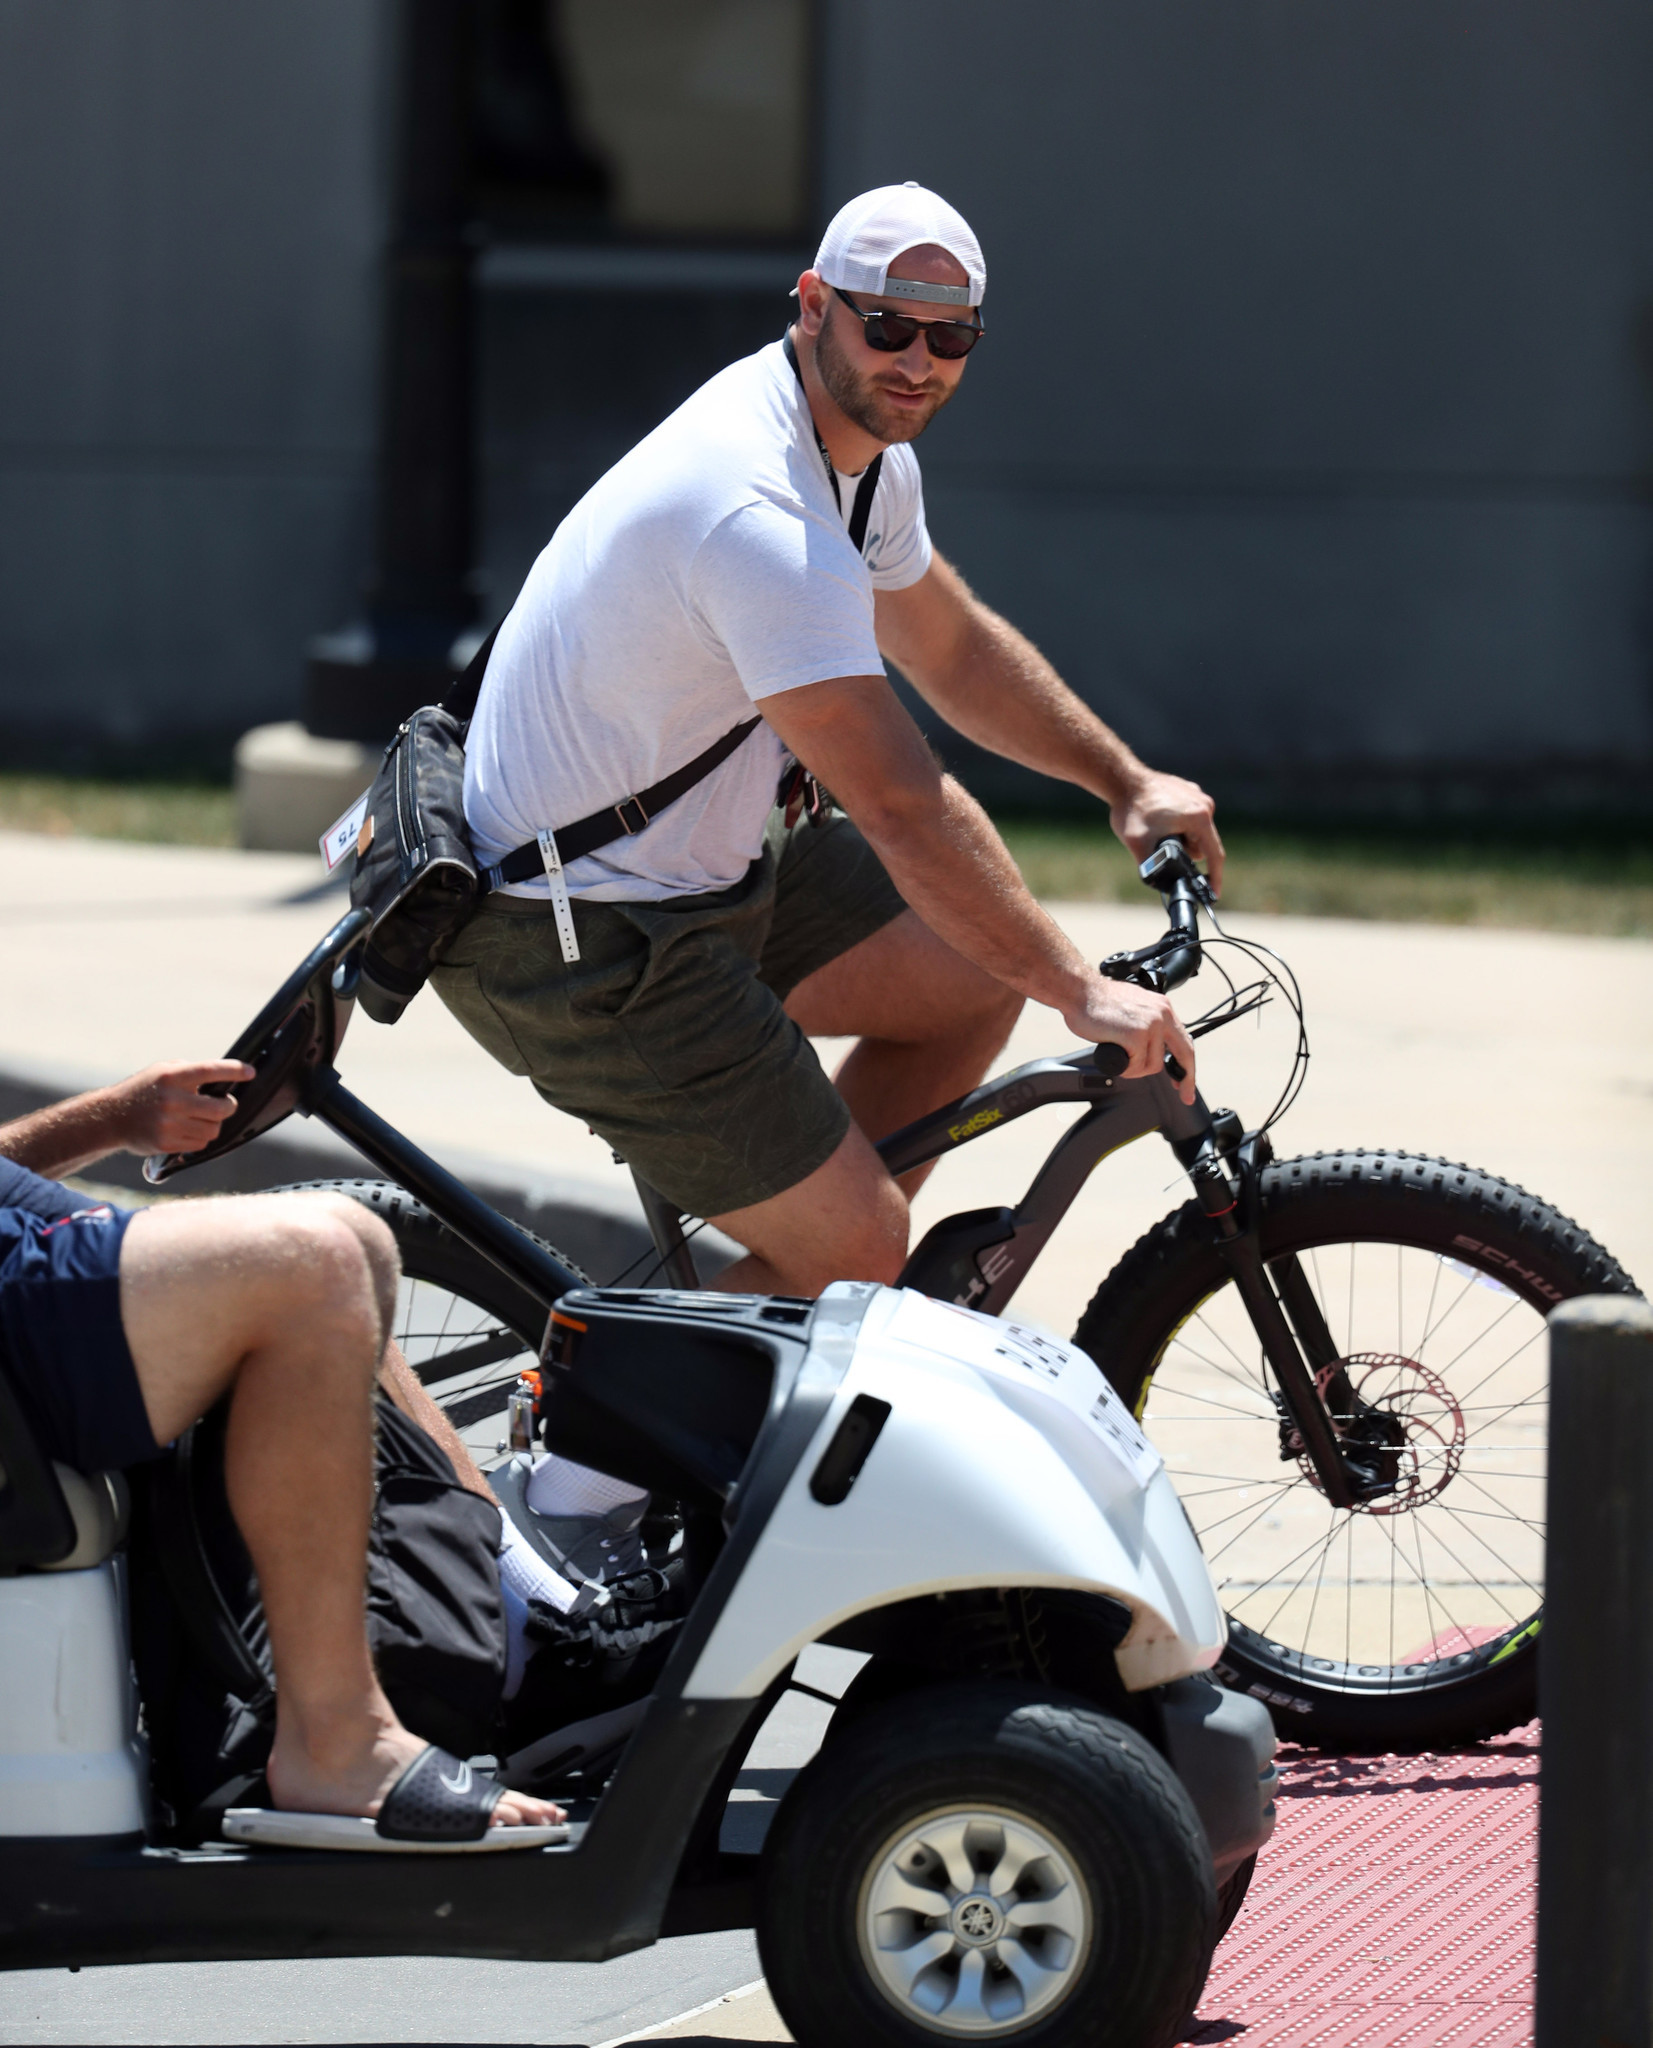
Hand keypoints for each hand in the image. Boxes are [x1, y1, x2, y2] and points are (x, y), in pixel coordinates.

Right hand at [107, 1060, 256, 1156]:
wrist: (111, 1117)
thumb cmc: (144, 1089)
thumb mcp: (162, 1071)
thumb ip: (190, 1072)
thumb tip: (225, 1077)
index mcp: (172, 1077)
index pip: (211, 1071)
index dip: (234, 1071)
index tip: (250, 1072)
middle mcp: (172, 1100)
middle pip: (221, 1108)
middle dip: (229, 1106)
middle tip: (225, 1104)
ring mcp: (169, 1124)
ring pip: (213, 1129)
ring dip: (213, 1124)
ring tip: (200, 1117)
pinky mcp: (166, 1144)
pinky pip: (200, 1143)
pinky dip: (200, 1137)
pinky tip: (187, 1129)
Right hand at [1060, 975, 1196, 1105]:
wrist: (1080, 992)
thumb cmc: (1097, 1002)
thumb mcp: (1134, 1009)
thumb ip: (1147, 1024)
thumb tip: (1150, 1046)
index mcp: (1163, 1008)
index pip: (1184, 1040)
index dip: (1187, 1063)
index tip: (1185, 1080)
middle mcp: (1162, 1015)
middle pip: (1184, 1054)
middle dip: (1186, 1079)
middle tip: (1185, 1096)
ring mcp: (1151, 1025)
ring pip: (1153, 1064)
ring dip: (1136, 1069)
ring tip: (1119, 1058)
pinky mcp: (1136, 1036)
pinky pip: (1136, 1066)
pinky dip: (1124, 1069)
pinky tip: (1114, 1058)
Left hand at [1109, 772, 1224, 895]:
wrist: (1122, 780)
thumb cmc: (1131, 809)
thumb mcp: (1137, 845)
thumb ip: (1150, 868)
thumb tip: (1160, 886)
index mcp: (1199, 817)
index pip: (1214, 855)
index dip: (1214, 877)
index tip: (1214, 894)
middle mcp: (1204, 804)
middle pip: (1203, 843)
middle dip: (1186, 853)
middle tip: (1161, 850)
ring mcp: (1197, 796)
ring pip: (1195, 831)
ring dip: (1181, 839)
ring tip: (1156, 834)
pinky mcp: (1188, 791)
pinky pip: (1188, 817)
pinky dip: (1177, 826)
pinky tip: (1157, 823)